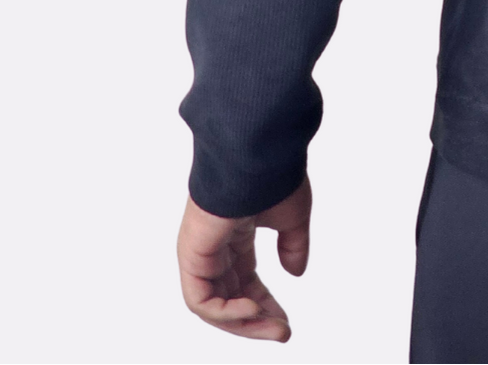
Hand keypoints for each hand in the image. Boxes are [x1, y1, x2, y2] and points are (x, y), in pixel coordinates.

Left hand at [177, 175, 311, 341]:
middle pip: (230, 298)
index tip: (286, 322)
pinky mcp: (192, 255)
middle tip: (283, 333)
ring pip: (214, 306)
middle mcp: (214, 247)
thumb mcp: (291, 217)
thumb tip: (295, 274)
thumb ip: (293, 246)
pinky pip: (202, 300)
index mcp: (235, 234)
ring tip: (275, 327)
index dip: (266, 303)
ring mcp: (200, 252)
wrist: (258, 153)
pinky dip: (227, 312)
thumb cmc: (274, 176)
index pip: (246, 281)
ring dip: (245, 323)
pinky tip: (254, 309)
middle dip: (257, 321)